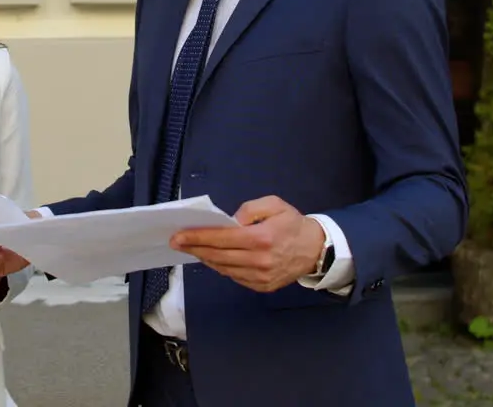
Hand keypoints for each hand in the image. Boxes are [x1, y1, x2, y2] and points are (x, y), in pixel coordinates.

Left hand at [170, 196, 324, 292]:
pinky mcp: (262, 287)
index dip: (197, 237)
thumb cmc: (293, 224)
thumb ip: (250, 209)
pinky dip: (221, 267)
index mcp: (261, 238)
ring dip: (205, 258)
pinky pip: (234, 277)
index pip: (221, 238)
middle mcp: (259, 260)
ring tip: (193, 248)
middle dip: (194, 248)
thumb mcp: (274, 204)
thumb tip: (229, 222)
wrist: (316, 250)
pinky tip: (213, 258)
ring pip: (223, 269)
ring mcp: (260, 277)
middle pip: (217, 256)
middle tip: (176, 242)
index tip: (178, 236)